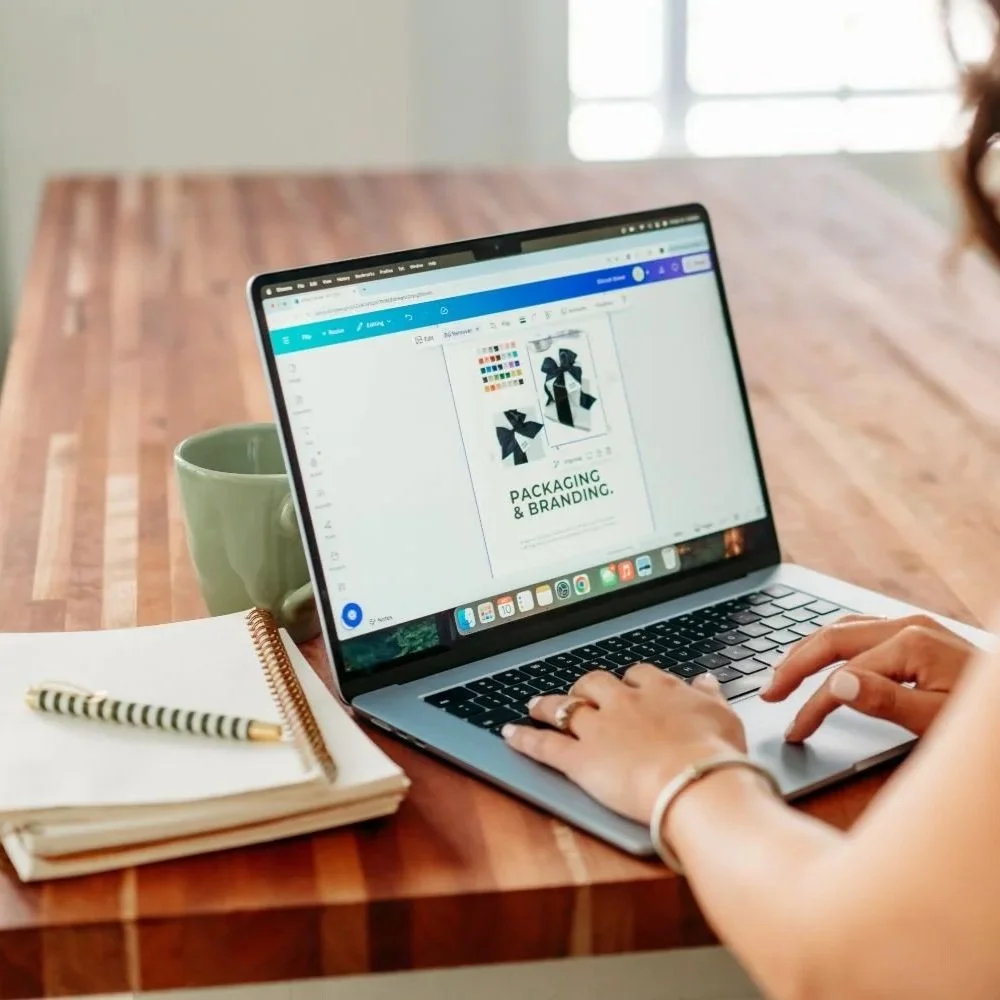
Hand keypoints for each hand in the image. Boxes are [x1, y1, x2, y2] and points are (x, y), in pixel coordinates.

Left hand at [502, 666, 745, 824]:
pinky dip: (524, 738)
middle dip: (584, 687)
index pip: (638, 675)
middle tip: (578, 693)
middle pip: (594, 683)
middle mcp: (624, 702)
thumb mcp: (724, 718)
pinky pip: (544, 744)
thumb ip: (709, 696)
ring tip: (534, 703)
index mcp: (660, 691)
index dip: (628, 681)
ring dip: (547, 704)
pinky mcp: (578, 759)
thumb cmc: (716, 758)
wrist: (695, 784)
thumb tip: (706, 681)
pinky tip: (510, 734)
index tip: (626, 687)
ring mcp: (597, 728)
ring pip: (563, 707)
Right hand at [761, 614, 975, 741]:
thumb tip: (834, 684)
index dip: (811, 706)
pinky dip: (832, 643)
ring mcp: (913, 624)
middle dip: (793, 665)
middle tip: (766, 694)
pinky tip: (821, 656)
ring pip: (842, 628)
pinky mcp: (919, 632)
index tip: (794, 732)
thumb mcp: (937, 722)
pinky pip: (860, 629)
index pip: (840, 675)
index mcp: (909, 643)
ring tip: (782, 674)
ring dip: (807, 650)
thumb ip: (884, 701)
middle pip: (830, 638)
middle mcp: (907, 625)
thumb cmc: (984, 726)